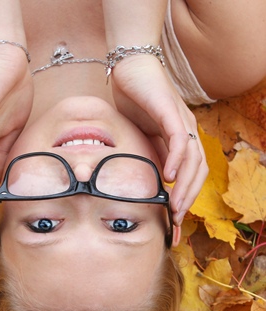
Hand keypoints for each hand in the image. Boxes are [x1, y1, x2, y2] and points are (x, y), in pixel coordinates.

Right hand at [109, 55, 207, 225]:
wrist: (129, 68)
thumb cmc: (134, 101)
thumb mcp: (142, 139)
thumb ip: (151, 158)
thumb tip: (152, 185)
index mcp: (181, 140)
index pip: (191, 176)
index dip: (185, 201)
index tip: (174, 224)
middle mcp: (188, 131)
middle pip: (198, 173)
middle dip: (188, 200)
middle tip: (176, 221)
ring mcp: (182, 121)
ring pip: (193, 161)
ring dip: (185, 187)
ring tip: (174, 207)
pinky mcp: (170, 111)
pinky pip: (179, 140)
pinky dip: (176, 160)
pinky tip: (169, 177)